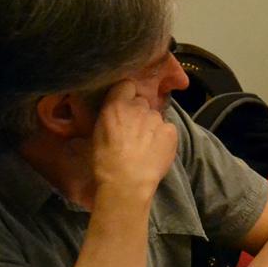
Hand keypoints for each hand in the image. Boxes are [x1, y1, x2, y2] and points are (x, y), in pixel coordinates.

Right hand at [90, 81, 177, 202]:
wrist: (127, 180)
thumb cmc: (105, 161)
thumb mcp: (96, 135)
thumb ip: (108, 118)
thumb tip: (112, 117)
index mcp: (116, 106)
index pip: (126, 85)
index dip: (127, 94)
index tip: (125, 103)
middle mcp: (138, 108)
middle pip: (142, 102)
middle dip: (139, 112)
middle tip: (134, 130)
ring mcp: (157, 118)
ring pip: (156, 116)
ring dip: (152, 125)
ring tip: (145, 144)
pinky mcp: (171, 131)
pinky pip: (168, 128)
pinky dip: (164, 136)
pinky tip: (156, 149)